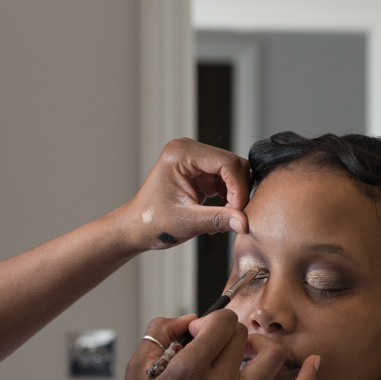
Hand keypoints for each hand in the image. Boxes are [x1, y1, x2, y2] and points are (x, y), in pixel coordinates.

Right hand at [107, 310, 318, 379]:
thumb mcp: (136, 368)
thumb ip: (161, 331)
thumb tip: (190, 319)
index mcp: (190, 370)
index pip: (222, 321)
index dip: (209, 320)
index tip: (196, 333)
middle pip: (243, 336)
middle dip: (226, 333)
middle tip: (209, 346)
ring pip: (272, 355)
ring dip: (259, 345)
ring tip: (242, 352)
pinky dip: (307, 379)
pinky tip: (315, 362)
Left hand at [121, 138, 250, 250]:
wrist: (136, 228)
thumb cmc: (150, 221)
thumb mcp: (186, 222)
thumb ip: (218, 219)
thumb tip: (244, 221)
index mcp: (181, 154)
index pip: (226, 163)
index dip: (238, 188)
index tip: (238, 212)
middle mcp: (189, 151)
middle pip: (233, 165)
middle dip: (238, 193)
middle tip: (234, 218)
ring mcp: (196, 161)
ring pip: (234, 174)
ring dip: (234, 197)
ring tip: (223, 220)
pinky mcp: (201, 173)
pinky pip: (227, 182)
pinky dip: (229, 199)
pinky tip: (218, 215)